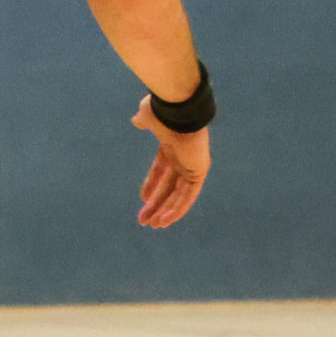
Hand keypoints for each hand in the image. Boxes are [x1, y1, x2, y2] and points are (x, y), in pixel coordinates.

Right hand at [130, 98, 207, 230]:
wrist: (178, 110)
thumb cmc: (162, 112)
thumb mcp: (148, 116)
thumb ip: (144, 120)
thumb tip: (136, 120)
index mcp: (171, 146)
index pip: (162, 169)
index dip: (152, 184)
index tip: (143, 198)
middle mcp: (183, 158)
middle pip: (169, 187)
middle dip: (156, 204)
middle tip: (144, 220)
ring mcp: (192, 166)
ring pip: (178, 195)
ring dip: (166, 211)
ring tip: (153, 226)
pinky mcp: (198, 173)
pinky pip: (188, 197)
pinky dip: (178, 209)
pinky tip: (165, 221)